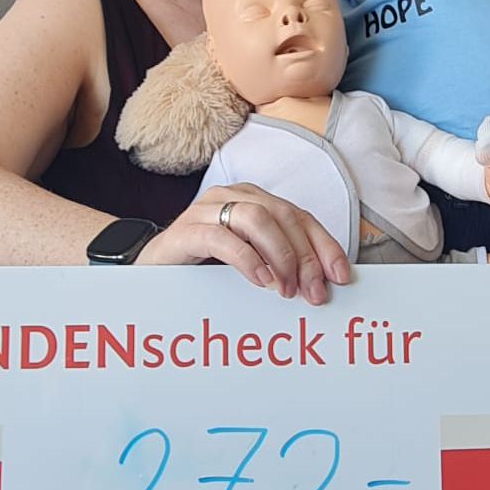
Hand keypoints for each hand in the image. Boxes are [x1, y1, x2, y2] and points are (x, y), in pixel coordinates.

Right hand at [138, 184, 350, 304]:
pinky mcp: (184, 230)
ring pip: (257, 218)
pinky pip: (222, 236)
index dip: (324, 245)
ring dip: (280, 255)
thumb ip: (279, 264)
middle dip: (306, 256)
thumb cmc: (203, 267)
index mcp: (254, 201)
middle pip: (284, 216)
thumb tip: (320, 284)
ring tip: (285, 289)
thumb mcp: (249, 263)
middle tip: (313, 292)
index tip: (341, 277)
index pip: (301, 217)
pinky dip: (247, 258)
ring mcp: (206, 210)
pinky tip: (260, 280)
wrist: (148, 270)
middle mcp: (233, 197)